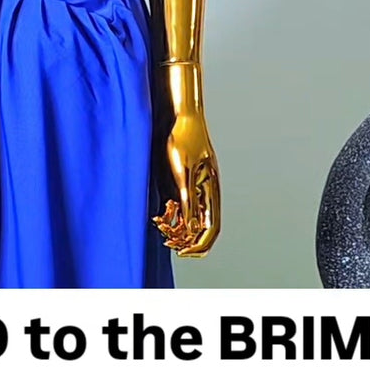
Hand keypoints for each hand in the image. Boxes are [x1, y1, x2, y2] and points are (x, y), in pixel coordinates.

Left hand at [154, 108, 220, 257]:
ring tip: (159, 224)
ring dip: (175, 227)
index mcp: (210, 190)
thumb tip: (192, 227)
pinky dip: (169, 214)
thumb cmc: (182, 139)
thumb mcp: (182, 171)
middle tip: (168, 242)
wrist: (175, 116)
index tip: (182, 252)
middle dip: (185, 239)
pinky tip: (158, 214)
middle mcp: (203, 192)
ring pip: (187, 219)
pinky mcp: (179, 182)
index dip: (199, 244)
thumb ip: (187, 199)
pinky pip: (177, 207)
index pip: (211, 227)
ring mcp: (191, 187)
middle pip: (200, 227)